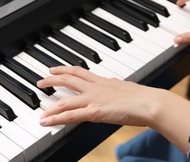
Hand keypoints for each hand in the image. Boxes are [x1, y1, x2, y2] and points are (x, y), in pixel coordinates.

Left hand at [36, 66, 158, 126]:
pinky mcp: (95, 112)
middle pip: (68, 80)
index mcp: (102, 81)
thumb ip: (114, 85)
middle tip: (41, 81)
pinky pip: (71, 115)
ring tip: (40, 112)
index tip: (55, 69)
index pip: (79, 71)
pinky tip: (46, 121)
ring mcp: (93, 99)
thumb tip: (110, 83)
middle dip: (52, 80)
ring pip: (65, 100)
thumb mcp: (124, 86)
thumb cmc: (142, 97)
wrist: (149, 102)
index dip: (65, 69)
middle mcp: (95, 87)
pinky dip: (56, 118)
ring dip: (50, 106)